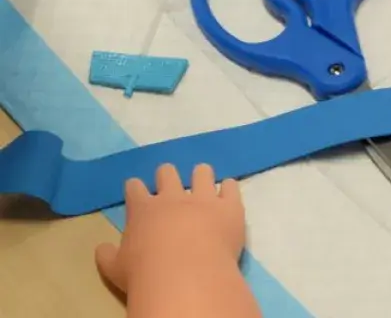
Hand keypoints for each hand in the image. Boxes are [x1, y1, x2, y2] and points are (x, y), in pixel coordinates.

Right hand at [96, 165, 247, 298]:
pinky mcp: (229, 206)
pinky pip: (231, 186)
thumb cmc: (144, 274)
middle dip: (166, 175)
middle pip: (167, 173)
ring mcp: (204, 199)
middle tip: (169, 183)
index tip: (136, 188)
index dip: (135, 187)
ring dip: (201, 175)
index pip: (134, 188)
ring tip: (202, 180)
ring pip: (202, 172)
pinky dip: (229, 188)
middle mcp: (173, 197)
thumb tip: (102, 248)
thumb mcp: (114, 268)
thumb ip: (107, 255)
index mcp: (143, 209)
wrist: (185, 276)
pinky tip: (228, 191)